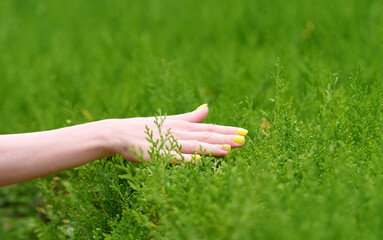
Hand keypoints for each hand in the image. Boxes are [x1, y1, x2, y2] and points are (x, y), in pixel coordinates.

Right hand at [108, 104, 247, 162]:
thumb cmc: (146, 128)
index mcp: (183, 126)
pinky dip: (185, 159)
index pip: (210, 128)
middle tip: (244, 140)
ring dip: (211, 148)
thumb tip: (207, 108)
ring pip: (193, 146)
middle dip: (226, 139)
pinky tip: (197, 161)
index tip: (245, 133)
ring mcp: (167, 143)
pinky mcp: (155, 154)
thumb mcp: (171, 120)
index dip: (227, 131)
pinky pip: (172, 157)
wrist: (119, 133)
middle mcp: (178, 133)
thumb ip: (190, 117)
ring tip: (229, 149)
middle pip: (205, 136)